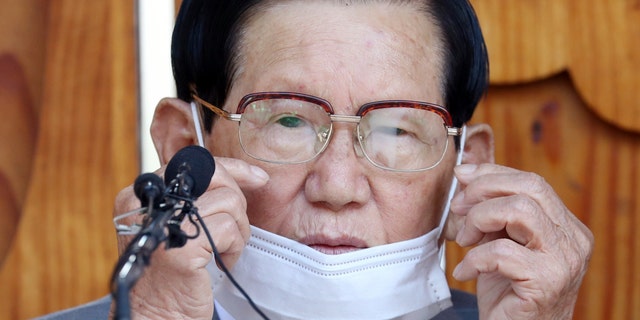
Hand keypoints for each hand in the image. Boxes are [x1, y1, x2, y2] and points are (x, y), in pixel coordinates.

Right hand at [110, 157, 268, 319]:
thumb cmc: (170, 274)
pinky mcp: (182, 247)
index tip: (257, 178)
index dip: (231, 168)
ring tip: (224, 251)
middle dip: (237, 201)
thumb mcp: (175, 226)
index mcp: (141, 194)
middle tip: (235, 229)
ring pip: (229, 202)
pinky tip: (222, 263)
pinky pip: (229, 229)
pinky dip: (234, 248)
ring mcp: (164, 223)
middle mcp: (148, 203)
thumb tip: (240, 174)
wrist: (154, 317)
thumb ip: (193, 199)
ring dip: (237, 230)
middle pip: (214, 176)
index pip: (193, 163)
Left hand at [447, 163, 593, 318]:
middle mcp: (573, 240)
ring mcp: (564, 261)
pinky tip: (465, 272)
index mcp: (566, 226)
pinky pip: (502, 252)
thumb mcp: (500, 241)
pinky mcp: (546, 282)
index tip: (462, 176)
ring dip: (480, 219)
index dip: (493, 174)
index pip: (533, 182)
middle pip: (530, 187)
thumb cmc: (506, 290)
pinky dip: (475, 259)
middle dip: (484, 190)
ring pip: (519, 210)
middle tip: (458, 208)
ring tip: (464, 240)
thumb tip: (467, 172)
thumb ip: (493, 211)